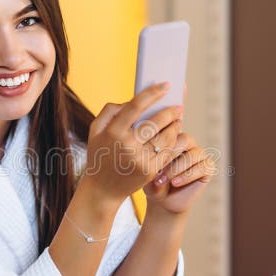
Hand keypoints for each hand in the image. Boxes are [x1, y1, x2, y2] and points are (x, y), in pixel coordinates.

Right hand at [81, 82, 183, 204]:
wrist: (102, 189)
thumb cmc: (100, 155)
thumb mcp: (95, 130)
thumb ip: (110, 111)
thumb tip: (132, 100)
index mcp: (113, 132)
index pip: (136, 106)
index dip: (153, 93)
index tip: (166, 85)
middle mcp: (127, 145)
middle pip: (155, 122)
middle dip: (170, 112)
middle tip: (179, 106)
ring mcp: (140, 159)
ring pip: (165, 138)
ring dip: (175, 127)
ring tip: (178, 120)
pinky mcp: (151, 171)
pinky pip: (167, 152)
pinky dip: (173, 142)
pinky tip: (174, 136)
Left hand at [143, 131, 214, 214]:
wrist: (164, 200)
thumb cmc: (153, 182)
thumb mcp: (147, 172)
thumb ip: (150, 161)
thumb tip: (154, 158)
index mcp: (173, 136)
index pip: (171, 130)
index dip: (161, 143)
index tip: (148, 158)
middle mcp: (188, 142)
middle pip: (184, 139)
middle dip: (169, 155)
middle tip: (156, 170)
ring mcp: (199, 154)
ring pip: (193, 154)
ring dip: (176, 168)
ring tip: (162, 181)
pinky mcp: (208, 167)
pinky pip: (202, 167)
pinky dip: (187, 176)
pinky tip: (175, 183)